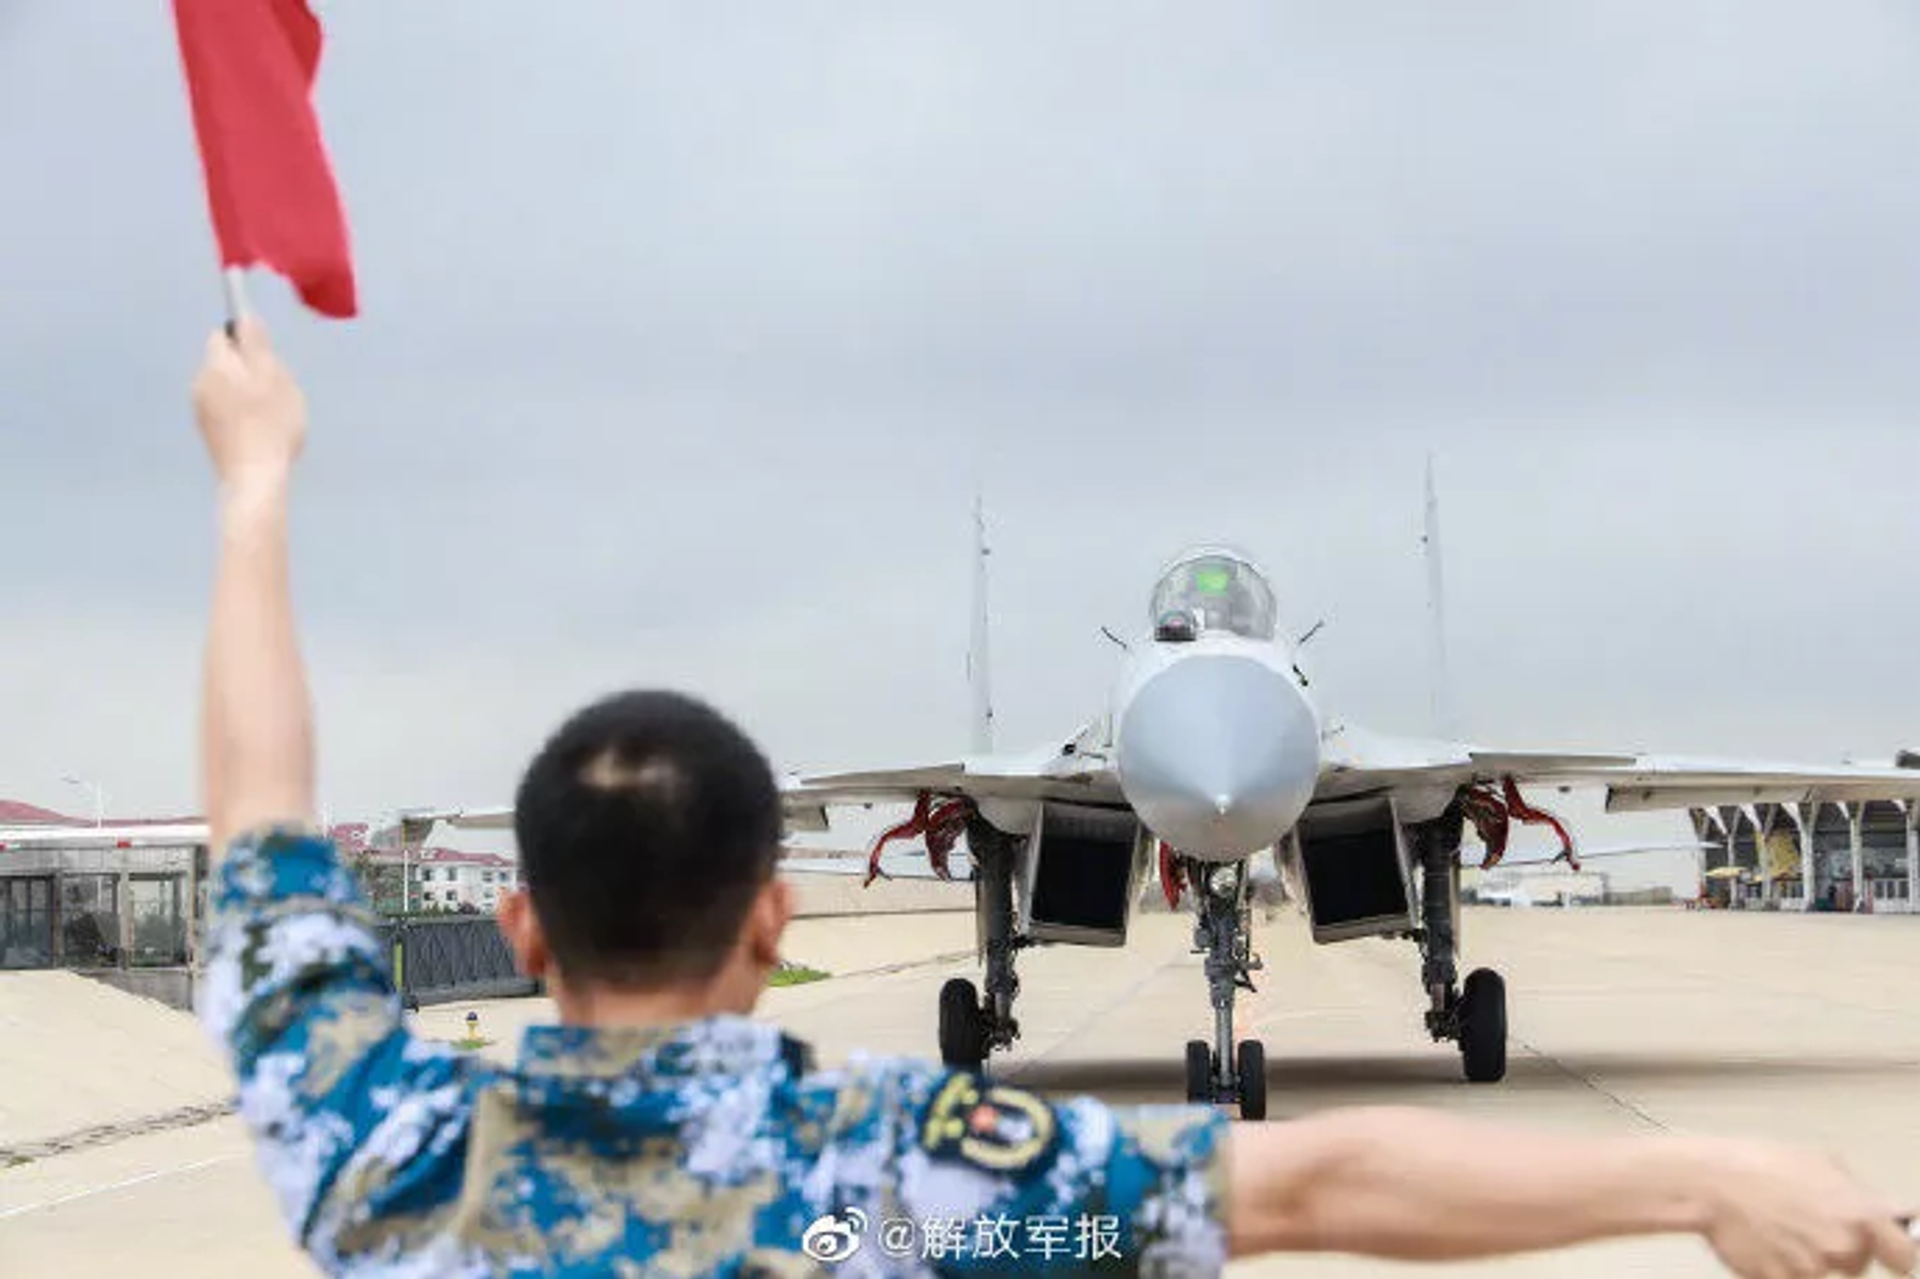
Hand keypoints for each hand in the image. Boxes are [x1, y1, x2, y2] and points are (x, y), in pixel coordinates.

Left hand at [192, 317, 306, 496]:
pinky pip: (225, 408)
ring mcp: (201, 408)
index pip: (223, 334)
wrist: (253, 477)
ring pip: (226, 385)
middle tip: (277, 389)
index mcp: (216, 365)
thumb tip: (246, 318)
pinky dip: (242, 412)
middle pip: (225, 360)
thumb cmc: (270, 425)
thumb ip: (257, 344)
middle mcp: (201, 382)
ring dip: (246, 391)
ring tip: (271, 414)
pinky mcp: (208, 430)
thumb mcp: (273, 377)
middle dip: (249, 367)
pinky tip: (260, 431)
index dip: (246, 340)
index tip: (267, 357)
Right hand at [1689, 1136, 1914, 1277]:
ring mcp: (1812, 1268)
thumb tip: (1888, 1210)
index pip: (1905, 1254)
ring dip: (1808, 1260)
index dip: (1898, 1256)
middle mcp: (1842, 1244)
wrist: (1707, 1183)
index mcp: (1859, 1212)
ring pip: (1824, 1274)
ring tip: (1782, 1231)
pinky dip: (1782, 1267)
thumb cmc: (1758, 1165)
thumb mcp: (1819, 1160)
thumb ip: (1861, 1192)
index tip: (1893, 1256)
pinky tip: (1766, 1242)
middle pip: (1857, 1264)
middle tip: (1809, 1225)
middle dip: (1841, 1250)